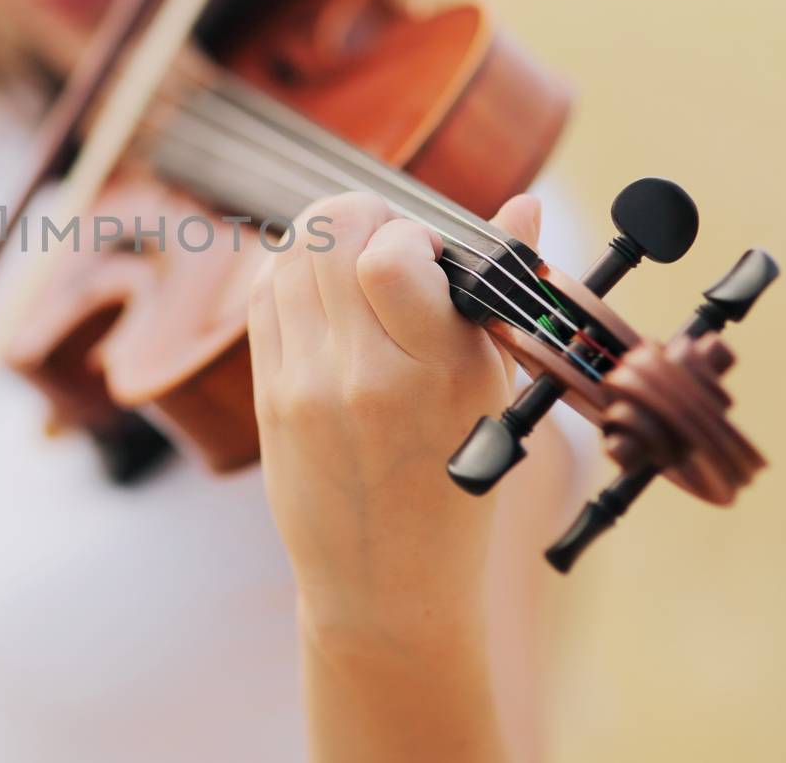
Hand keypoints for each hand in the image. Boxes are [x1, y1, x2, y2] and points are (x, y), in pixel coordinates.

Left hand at [248, 191, 542, 639]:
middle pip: (327, 235)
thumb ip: (499, 291)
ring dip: (323, 238)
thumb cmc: (458, 481)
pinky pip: (263, 294)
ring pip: (288, 255)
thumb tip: (523, 201)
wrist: (387, 583)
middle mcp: (362, 376)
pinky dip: (290, 271)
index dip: (407, 230)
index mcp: (436, 372)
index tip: (428, 251)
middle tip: (386, 239)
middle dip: (360, 214)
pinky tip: (323, 292)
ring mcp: (304, 386)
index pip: (390, 256)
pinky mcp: (268, 395)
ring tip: (355, 264)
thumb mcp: (495, 390)